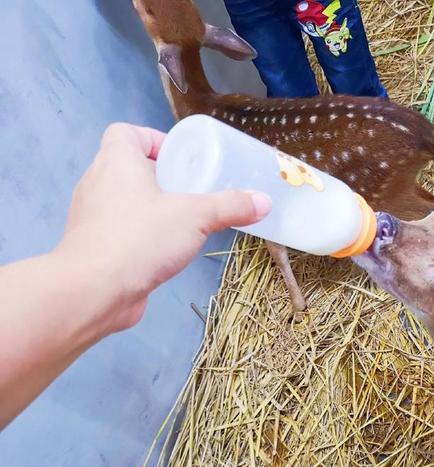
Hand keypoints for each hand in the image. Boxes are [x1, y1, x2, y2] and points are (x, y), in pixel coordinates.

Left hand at [56, 123, 270, 332]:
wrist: (94, 290)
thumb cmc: (141, 237)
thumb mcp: (195, 216)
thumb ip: (230, 206)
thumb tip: (264, 201)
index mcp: (117, 162)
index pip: (126, 133)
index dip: (154, 139)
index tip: (181, 159)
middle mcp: (98, 183)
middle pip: (128, 166)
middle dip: (161, 176)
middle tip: (193, 191)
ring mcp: (92, 216)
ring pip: (125, 200)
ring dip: (152, 206)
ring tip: (184, 221)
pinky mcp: (95, 246)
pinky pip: (121, 229)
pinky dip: (141, 233)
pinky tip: (165, 250)